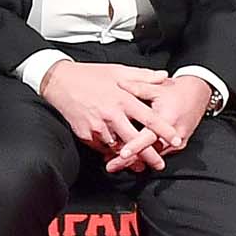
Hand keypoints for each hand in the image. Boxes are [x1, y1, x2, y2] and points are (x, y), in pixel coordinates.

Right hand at [39, 60, 167, 154]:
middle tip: (159, 164)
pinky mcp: (85, 134)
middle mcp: (111, 114)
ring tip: (139, 165)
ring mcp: (97, 126)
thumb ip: (143, 76)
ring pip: (118, 147)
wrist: (59, 81)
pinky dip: (110, 153)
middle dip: (149, 155)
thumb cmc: (90, 75)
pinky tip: (117, 157)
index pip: (148, 117)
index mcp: (123, 99)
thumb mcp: (118, 71)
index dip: (164, 130)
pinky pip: (101, 147)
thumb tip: (164, 75)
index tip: (176, 139)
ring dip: (129, 157)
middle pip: (135, 139)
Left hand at [105, 74, 213, 171]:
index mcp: (168, 120)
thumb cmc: (177, 91)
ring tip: (114, 165)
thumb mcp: (157, 87)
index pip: (149, 137)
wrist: (198, 94)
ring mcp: (177, 143)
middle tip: (110, 167)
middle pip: (149, 153)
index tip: (122, 154)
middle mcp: (174, 135)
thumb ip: (138, 87)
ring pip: (153, 156)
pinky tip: (129, 160)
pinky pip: (158, 153)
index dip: (135, 146)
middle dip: (129, 162)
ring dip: (134, 161)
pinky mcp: (177, 146)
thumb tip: (120, 84)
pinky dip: (144, 157)